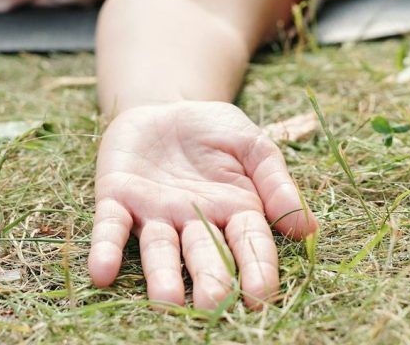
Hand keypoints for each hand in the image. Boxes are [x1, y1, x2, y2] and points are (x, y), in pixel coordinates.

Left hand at [88, 101, 317, 308]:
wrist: (166, 105)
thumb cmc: (215, 131)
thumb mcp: (252, 144)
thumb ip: (275, 180)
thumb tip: (306, 228)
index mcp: (234, 212)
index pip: (249, 245)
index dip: (256, 269)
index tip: (261, 294)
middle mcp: (193, 223)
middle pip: (203, 256)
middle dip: (209, 281)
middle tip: (213, 303)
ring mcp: (154, 214)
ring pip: (158, 251)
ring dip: (160, 277)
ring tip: (166, 300)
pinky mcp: (117, 199)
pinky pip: (112, 226)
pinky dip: (107, 248)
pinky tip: (103, 271)